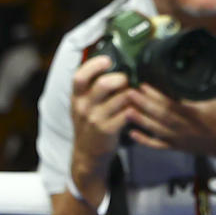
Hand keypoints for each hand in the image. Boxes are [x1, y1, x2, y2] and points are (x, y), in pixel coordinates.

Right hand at [70, 54, 132, 183]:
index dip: (94, 65)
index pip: (79, 76)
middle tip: (127, 81)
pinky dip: (136, 108)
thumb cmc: (91, 124)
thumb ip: (92, 89)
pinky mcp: (107, 130)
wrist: (87, 154)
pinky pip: (127, 113)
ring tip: (136, 94)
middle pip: (103, 84)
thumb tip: (114, 65)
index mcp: (77, 97)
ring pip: (120, 98)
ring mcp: (95, 119)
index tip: (108, 60)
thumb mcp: (84, 106)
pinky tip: (138, 107)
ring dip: (133, 93)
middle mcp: (84, 107)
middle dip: (121, 79)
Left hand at [125, 85, 215, 155]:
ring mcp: (178, 138)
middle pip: (159, 114)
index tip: (143, 85)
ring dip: (140, 120)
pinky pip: (158, 145)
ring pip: (155, 129)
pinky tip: (132, 134)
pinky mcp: (176, 146)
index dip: (155, 94)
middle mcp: (184, 126)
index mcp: (194, 112)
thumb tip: (188, 67)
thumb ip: (202, 85)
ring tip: (126, 110)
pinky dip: (144, 141)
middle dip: (143, 104)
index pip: (171, 102)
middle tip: (128, 93)